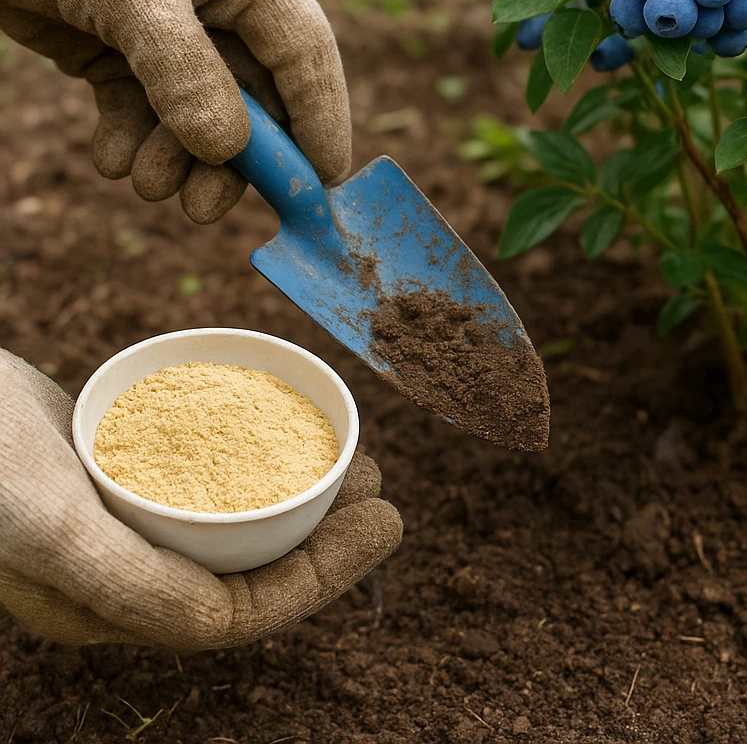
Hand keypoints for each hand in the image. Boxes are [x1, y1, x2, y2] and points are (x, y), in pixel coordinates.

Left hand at [0, 0, 350, 223]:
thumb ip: (182, 69)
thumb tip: (227, 150)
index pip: (304, 50)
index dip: (320, 117)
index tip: (324, 182)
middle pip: (254, 93)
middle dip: (234, 156)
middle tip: (206, 207)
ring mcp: (169, 25)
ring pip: (199, 111)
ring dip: (176, 156)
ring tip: (144, 182)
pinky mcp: (120, 46)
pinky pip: (144, 108)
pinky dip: (133, 140)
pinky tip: (111, 158)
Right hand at [0, 349, 402, 647]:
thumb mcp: (48, 526)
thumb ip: (129, 584)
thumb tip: (219, 628)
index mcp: (111, 606)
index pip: (242, 611)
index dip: (324, 576)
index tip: (387, 520)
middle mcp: (124, 573)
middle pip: (248, 567)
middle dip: (324, 537)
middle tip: (381, 485)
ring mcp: (123, 521)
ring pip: (235, 522)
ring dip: (299, 496)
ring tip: (356, 460)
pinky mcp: (123, 472)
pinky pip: (210, 477)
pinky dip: (258, 460)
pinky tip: (286, 430)